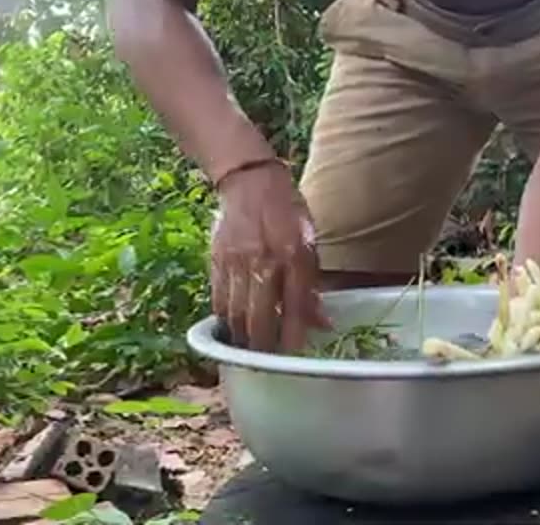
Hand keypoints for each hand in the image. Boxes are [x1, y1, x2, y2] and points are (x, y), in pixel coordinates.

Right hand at [210, 161, 330, 351]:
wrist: (249, 181)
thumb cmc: (288, 210)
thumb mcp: (310, 240)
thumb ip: (313, 283)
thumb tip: (323, 322)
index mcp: (294, 255)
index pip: (295, 305)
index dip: (294, 335)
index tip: (293, 355)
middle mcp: (265, 261)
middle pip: (261, 316)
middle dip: (263, 344)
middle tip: (266, 359)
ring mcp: (237, 262)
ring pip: (236, 312)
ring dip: (241, 336)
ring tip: (247, 351)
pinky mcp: (216, 260)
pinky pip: (218, 298)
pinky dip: (224, 317)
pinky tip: (230, 327)